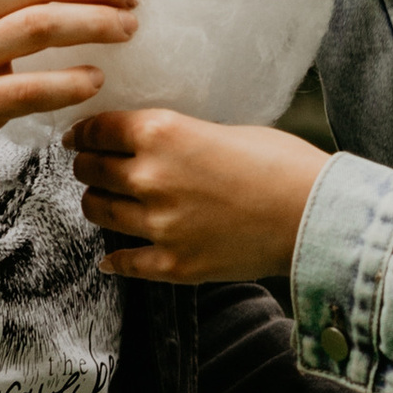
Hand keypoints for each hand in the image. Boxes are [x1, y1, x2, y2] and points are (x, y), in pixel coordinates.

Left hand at [66, 109, 327, 281]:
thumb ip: (178, 136)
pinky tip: (112, 257)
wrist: (315, 214)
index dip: (83, 133)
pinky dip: (115, 258)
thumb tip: (152, 143)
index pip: (97, 130)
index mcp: (161, 132)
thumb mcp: (221, 129)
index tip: (78, 137)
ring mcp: (159, 224)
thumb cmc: (281, 162)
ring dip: (97, 204)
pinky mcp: (173, 264)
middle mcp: (150, 176)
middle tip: (92, 167)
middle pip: (89, 170)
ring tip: (105, 202)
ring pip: (98, 211)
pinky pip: (124, 261)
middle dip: (87, 166)